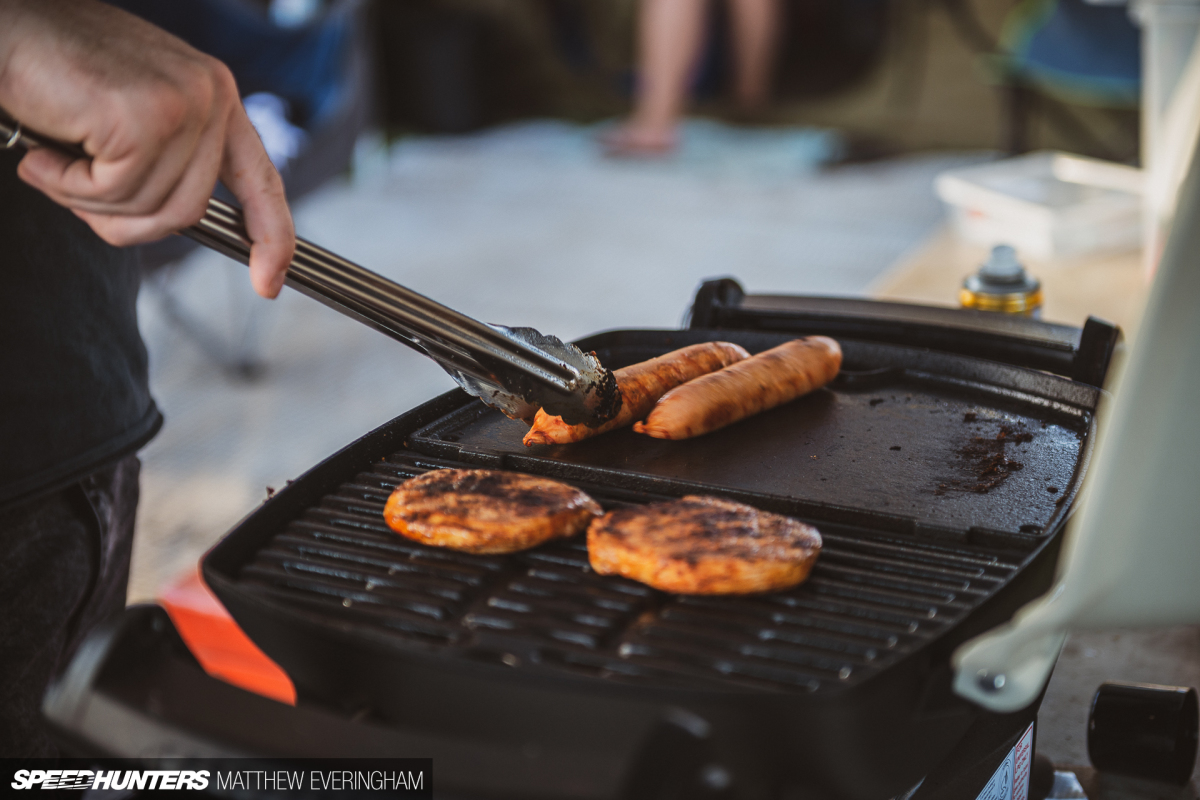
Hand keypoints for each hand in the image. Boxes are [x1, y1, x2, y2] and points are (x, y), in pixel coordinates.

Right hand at [0, 0, 294, 297]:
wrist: (2, 27)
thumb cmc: (54, 71)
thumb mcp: (132, 118)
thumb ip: (167, 161)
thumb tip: (180, 219)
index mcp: (216, 96)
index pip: (261, 180)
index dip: (272, 238)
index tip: (269, 284)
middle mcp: (211, 96)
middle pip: (189, 212)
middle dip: (126, 219)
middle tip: (74, 186)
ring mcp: (182, 105)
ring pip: (151, 210)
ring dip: (88, 202)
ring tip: (53, 161)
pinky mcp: (145, 118)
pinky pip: (113, 194)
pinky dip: (68, 186)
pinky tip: (43, 153)